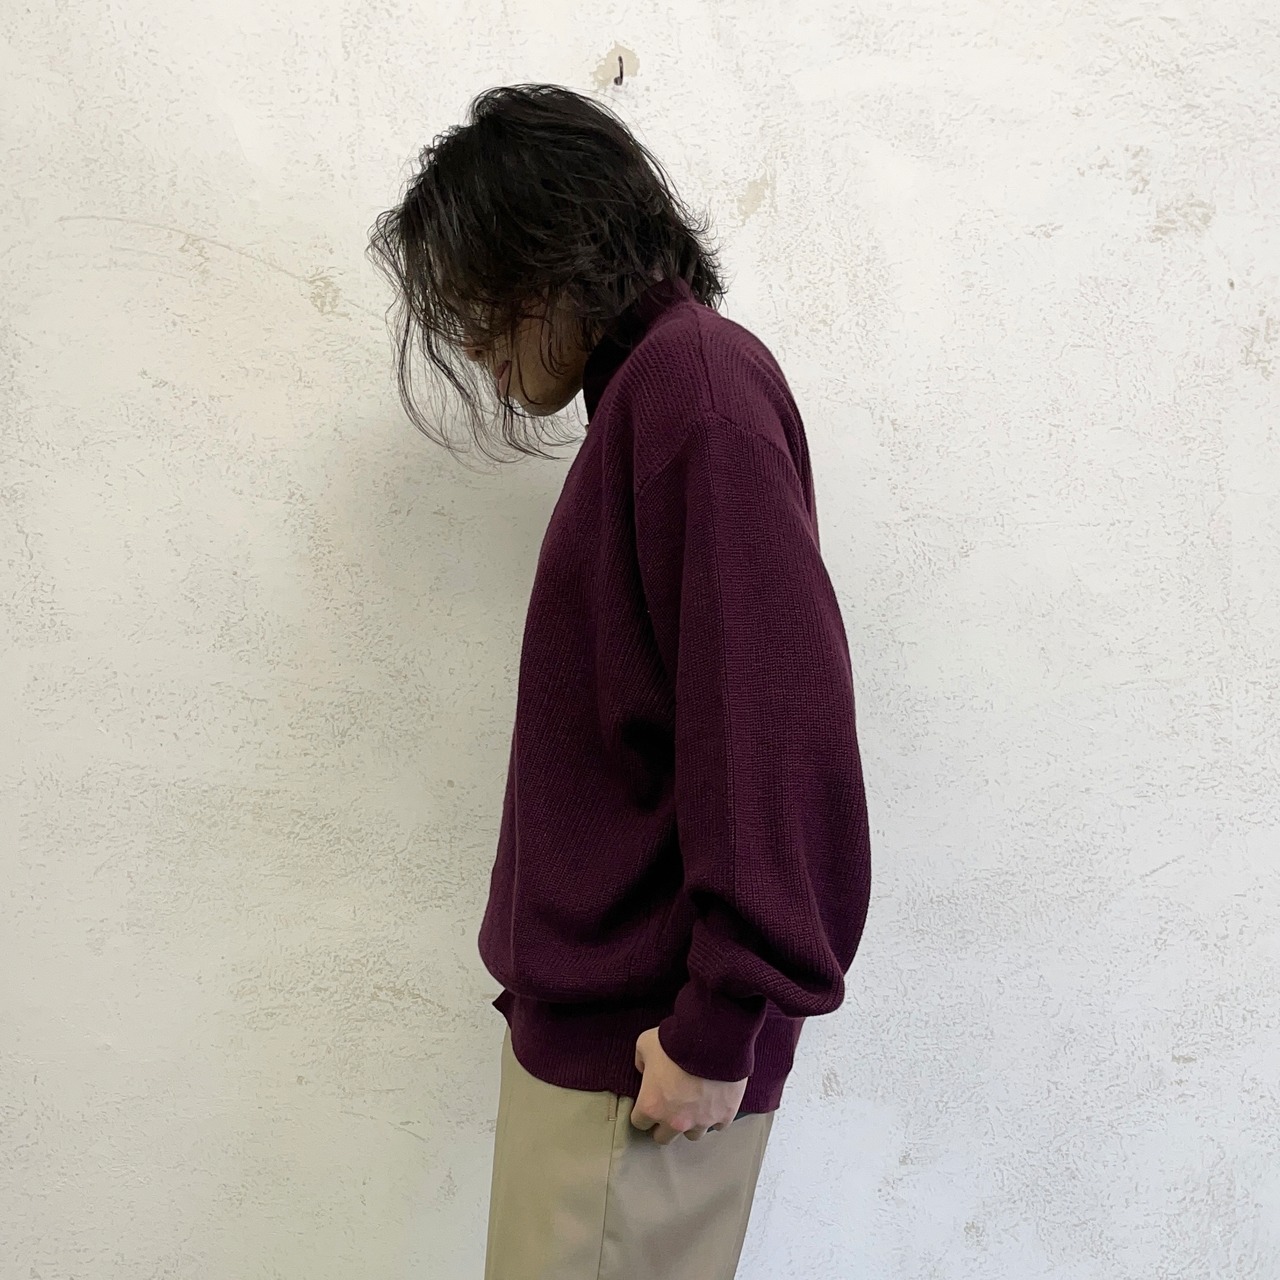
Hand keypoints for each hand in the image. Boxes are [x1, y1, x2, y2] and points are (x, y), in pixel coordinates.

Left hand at [630, 1026, 747, 1145]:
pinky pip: (718, 1125)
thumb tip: (645, 1070)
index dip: (644, 1111)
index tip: (650, 1103)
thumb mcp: (646, 1044)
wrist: (714, 1038)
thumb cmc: (678, 1041)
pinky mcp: (724, 1116)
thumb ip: (641, 1061)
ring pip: (692, 1135)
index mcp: (652, 1106)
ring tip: (694, 1104)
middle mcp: (675, 1120)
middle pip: (664, 1137)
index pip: (640, 1122)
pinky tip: (714, 1101)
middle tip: (670, 1107)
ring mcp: (701, 1121)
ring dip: (691, 1122)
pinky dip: (716, 1115)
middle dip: (664, 1124)